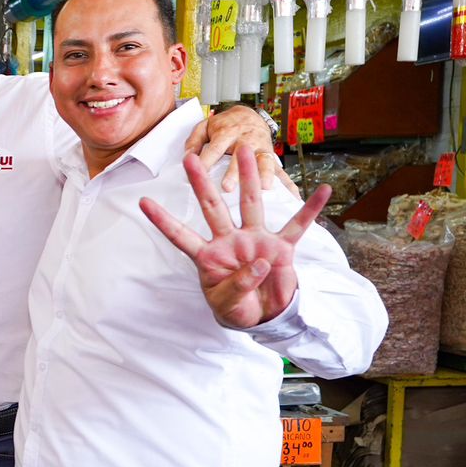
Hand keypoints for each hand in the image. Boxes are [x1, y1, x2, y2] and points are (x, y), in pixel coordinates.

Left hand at [138, 143, 330, 328]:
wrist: (264, 316)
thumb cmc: (236, 309)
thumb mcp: (228, 305)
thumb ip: (237, 285)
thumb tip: (258, 264)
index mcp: (208, 256)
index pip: (180, 236)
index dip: (163, 221)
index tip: (143, 202)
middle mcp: (230, 241)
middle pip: (212, 208)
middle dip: (201, 184)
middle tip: (190, 158)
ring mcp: (256, 240)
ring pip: (250, 204)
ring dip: (249, 178)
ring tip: (248, 150)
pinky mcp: (281, 247)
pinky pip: (297, 225)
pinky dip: (311, 209)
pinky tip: (323, 191)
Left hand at [185, 105, 292, 192]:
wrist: (248, 115)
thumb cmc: (223, 126)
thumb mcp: (204, 127)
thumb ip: (193, 142)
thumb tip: (186, 158)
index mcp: (226, 132)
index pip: (214, 148)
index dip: (206, 160)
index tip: (197, 175)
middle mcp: (245, 139)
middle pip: (240, 156)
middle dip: (234, 172)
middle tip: (227, 187)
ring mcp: (261, 148)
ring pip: (264, 161)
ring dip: (265, 174)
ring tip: (264, 188)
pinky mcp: (271, 156)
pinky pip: (281, 171)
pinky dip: (288, 183)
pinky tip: (293, 196)